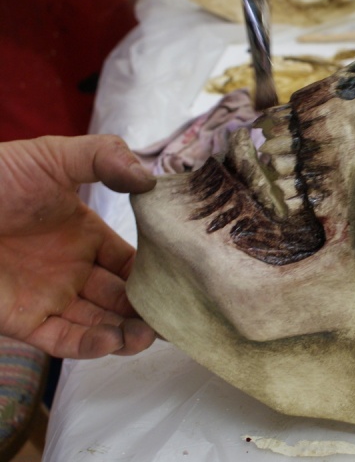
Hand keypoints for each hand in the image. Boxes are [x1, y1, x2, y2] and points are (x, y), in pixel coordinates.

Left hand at [0, 135, 156, 358]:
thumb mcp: (52, 156)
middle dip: (149, 310)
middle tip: (176, 317)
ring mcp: (49, 297)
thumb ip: (104, 157)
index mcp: (84, 235)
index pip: (131, 261)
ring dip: (128, 333)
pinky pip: (64, 340)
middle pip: (122, 297)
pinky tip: (113, 338)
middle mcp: (72, 270)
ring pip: (100, 324)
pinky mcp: (23, 322)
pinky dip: (91, 345)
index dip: (156, 272)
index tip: (183, 279)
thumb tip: (151, 179)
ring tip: (149, 334)